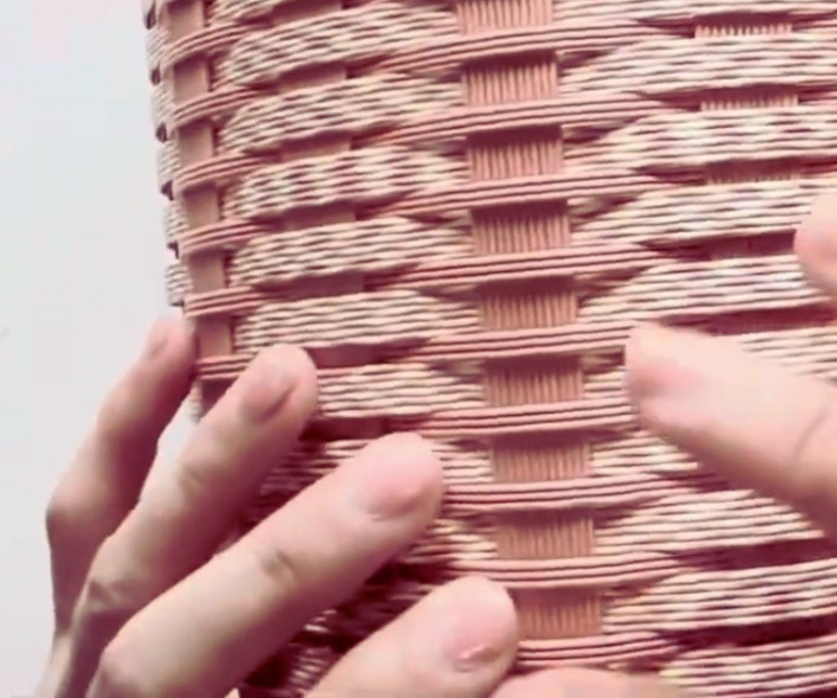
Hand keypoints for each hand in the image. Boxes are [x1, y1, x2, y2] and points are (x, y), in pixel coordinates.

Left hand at [38, 324, 650, 697]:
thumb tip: (595, 673)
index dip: (394, 684)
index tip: (494, 613)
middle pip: (184, 651)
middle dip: (295, 560)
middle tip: (412, 475)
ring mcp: (84, 663)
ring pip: (127, 568)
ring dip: (213, 466)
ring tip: (294, 374)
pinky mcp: (79, 605)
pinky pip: (81, 514)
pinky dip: (124, 424)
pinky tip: (179, 336)